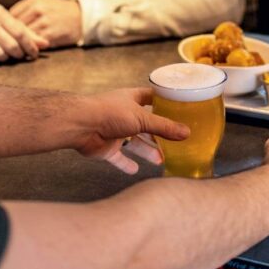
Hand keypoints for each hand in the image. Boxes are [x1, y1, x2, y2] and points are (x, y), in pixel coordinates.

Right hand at [0, 8, 49, 64]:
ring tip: (7, 55)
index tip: (35, 54)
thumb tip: (45, 44)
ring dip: (6, 58)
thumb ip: (29, 34)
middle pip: (11, 46)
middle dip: (19, 54)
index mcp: (2, 16)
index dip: (30, 46)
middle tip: (21, 56)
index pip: (20, 33)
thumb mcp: (12, 24)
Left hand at [10, 0, 82, 48]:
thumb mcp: (44, 3)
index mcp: (34, 0)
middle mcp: (38, 8)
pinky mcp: (50, 33)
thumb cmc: (60, 12)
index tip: (5, 34)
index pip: (11, 15)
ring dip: (19, 44)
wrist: (83, 17)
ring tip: (16, 50)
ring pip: (23, 35)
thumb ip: (27, 10)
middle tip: (8, 45)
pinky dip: (29, 48)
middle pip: (15, 26)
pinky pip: (33, 43)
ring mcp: (44, 20)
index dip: (6, 26)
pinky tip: (28, 52)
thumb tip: (6, 23)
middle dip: (11, 36)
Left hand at [75, 87, 189, 173]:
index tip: (178, 108)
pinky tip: (135, 170)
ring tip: (161, 160)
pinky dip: (126, 164)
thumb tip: (186, 132)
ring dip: (146, 151)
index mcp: (132, 100)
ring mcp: (115, 131)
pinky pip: (118, 158)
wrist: (81, 125)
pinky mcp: (106, 148)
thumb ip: (164, 127)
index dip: (164, 102)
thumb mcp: (142, 118)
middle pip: (145, 124)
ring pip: (134, 142)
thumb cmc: (110, 112)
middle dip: (158, 134)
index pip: (152, 98)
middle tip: (174, 142)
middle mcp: (124, 114)